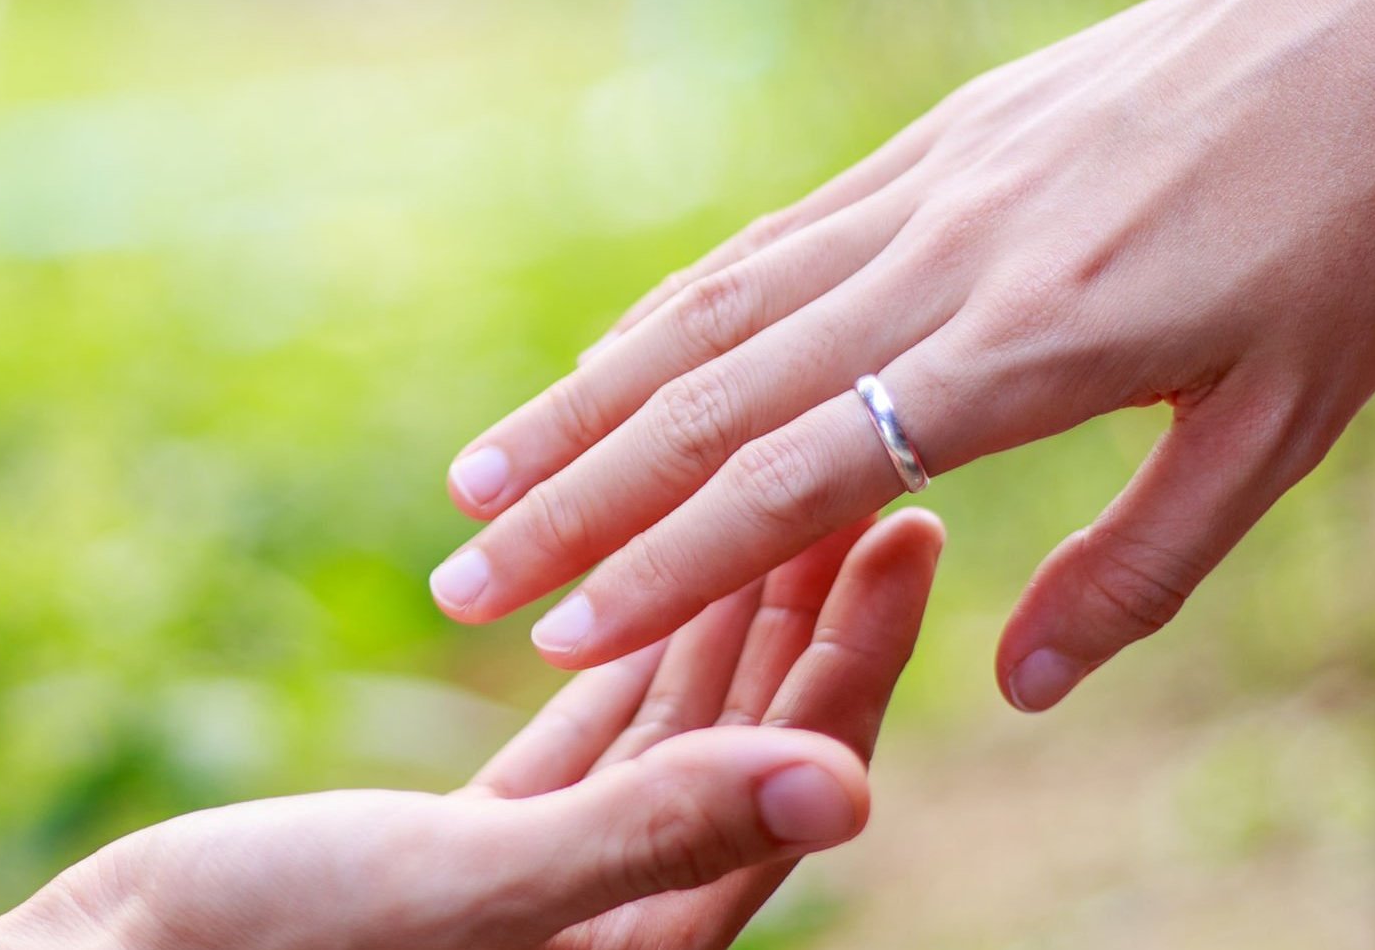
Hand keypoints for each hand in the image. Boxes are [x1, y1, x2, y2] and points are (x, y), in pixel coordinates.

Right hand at [0, 509, 942, 949]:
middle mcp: (615, 920)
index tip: (906, 525)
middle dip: (808, 607)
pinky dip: (620, 650)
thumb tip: (847, 790)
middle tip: (870, 472)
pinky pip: (582, 735)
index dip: (854, 652)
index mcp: (641, 947)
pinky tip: (649, 568)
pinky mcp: (475, 851)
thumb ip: (655, 833)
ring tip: (780, 488)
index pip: (792, 783)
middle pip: (749, 744)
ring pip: (670, 728)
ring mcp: (549, 886)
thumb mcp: (468, 886)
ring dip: (722, 610)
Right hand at [430, 0, 1374, 710]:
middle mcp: (942, 262)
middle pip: (713, 397)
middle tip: (460, 580)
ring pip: (713, 306)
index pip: (796, 478)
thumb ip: (1140, 565)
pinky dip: (672, 307)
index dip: (666, 566)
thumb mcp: (1284, 425)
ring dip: (587, 399)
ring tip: (485, 473)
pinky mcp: (931, 139)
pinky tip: (618, 353)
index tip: (562, 637)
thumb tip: (1015, 686)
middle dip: (575, 504)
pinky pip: (772, 237)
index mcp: (1026, 349)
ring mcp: (924, 186)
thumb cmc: (1360, 231)